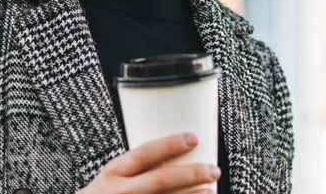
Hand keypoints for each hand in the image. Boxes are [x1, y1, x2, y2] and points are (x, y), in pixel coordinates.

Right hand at [79, 132, 219, 193]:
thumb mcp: (111, 178)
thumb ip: (135, 169)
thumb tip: (174, 153)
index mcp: (113, 173)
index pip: (144, 154)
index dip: (169, 145)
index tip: (193, 138)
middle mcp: (120, 192)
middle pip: (160, 180)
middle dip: (190, 174)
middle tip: (214, 169)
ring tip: (210, 190)